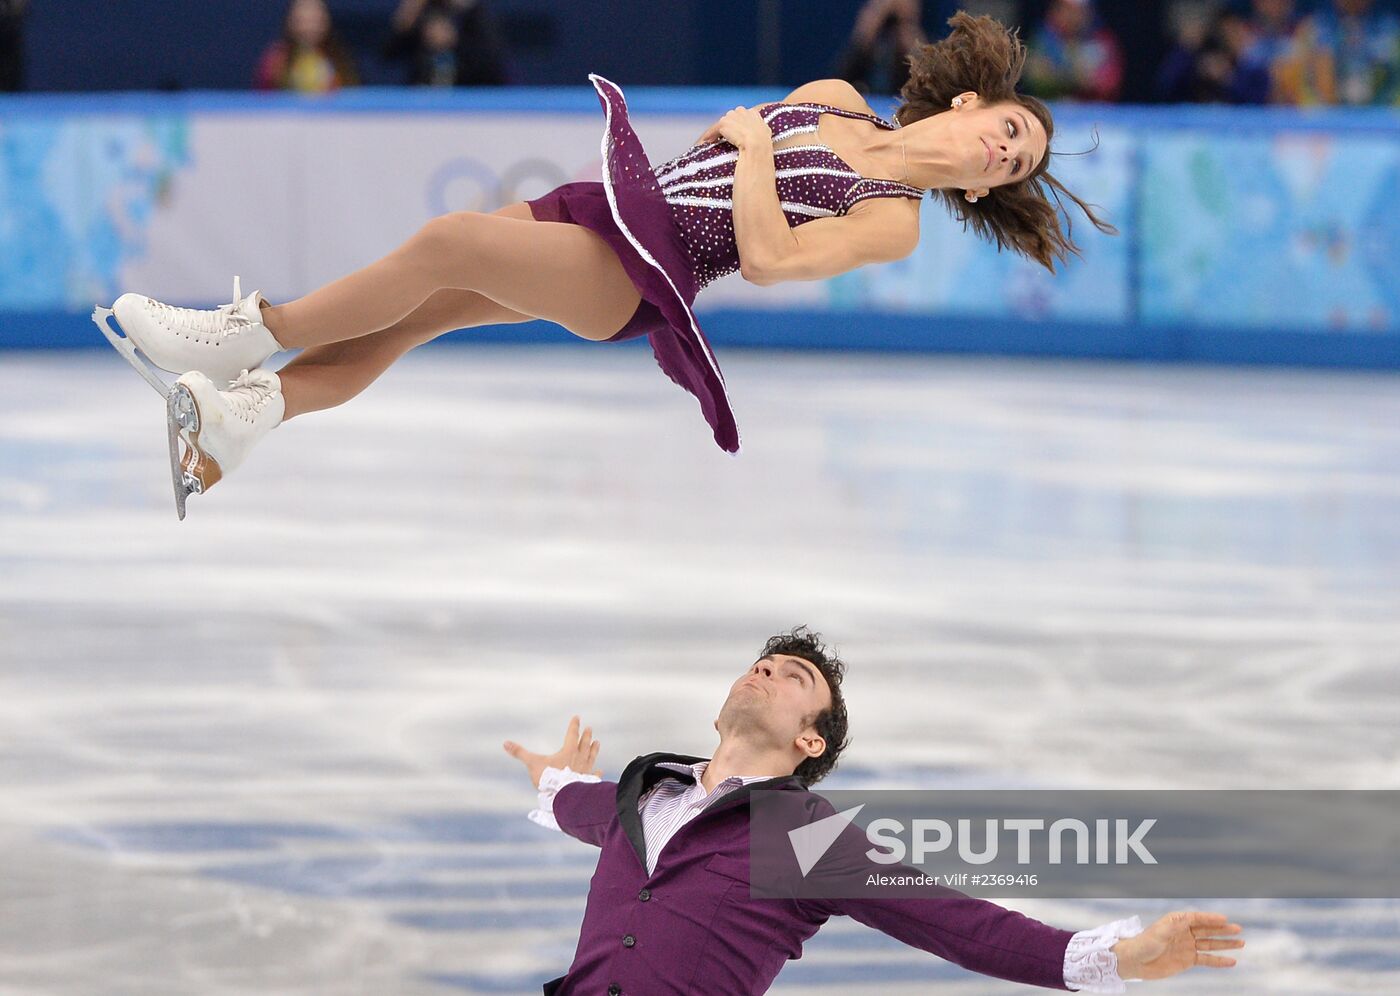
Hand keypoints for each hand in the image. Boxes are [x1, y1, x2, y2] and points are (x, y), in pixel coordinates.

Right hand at [503, 716, 601, 788]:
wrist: (563, 797)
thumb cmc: (549, 779)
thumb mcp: (532, 764)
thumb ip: (520, 753)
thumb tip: (505, 743)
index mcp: (567, 752)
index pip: (572, 734)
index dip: (574, 726)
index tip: (577, 717)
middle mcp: (579, 759)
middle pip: (583, 744)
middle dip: (586, 736)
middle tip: (590, 729)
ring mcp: (585, 771)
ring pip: (591, 757)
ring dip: (594, 750)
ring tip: (597, 742)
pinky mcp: (588, 782)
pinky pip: (594, 775)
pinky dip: (597, 772)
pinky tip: (600, 770)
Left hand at [695, 106, 771, 151]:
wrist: (757, 145)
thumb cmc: (763, 144)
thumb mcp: (765, 133)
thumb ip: (761, 129)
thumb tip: (763, 133)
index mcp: (753, 113)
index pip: (741, 116)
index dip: (738, 124)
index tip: (735, 132)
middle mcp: (742, 111)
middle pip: (730, 118)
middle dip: (727, 127)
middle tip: (723, 137)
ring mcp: (732, 116)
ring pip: (722, 124)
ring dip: (717, 132)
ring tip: (712, 141)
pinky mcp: (724, 123)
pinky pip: (714, 129)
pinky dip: (710, 135)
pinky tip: (706, 141)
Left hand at [1112, 912, 1243, 980]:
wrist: (1136, 962)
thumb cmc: (1144, 943)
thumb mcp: (1159, 933)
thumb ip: (1175, 926)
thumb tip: (1189, 918)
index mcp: (1176, 921)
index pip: (1197, 918)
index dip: (1210, 918)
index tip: (1225, 919)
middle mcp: (1184, 932)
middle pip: (1207, 930)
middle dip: (1222, 930)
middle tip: (1238, 929)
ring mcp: (1187, 946)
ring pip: (1210, 944)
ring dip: (1225, 944)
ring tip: (1241, 943)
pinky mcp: (1188, 960)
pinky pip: (1207, 959)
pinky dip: (1219, 961)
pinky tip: (1232, 961)